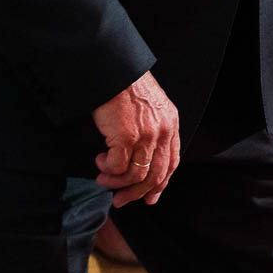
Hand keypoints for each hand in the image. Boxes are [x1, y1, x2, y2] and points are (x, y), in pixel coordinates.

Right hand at [92, 71, 179, 207]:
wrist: (115, 72)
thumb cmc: (127, 89)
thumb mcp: (151, 109)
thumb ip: (153, 131)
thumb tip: (143, 159)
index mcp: (171, 125)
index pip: (171, 163)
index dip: (160, 184)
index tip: (149, 198)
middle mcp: (163, 132)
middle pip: (156, 175)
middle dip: (136, 193)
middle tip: (120, 200)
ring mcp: (146, 135)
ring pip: (136, 176)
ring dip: (116, 182)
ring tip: (103, 177)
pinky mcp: (126, 136)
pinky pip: (117, 167)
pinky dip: (107, 169)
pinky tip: (100, 160)